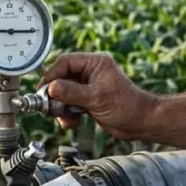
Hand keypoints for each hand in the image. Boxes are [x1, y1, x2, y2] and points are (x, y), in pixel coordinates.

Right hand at [38, 52, 156, 139]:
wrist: (140, 123)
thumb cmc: (127, 105)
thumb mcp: (96, 98)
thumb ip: (71, 92)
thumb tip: (51, 88)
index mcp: (95, 63)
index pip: (66, 62)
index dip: (52, 75)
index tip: (44, 89)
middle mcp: (91, 72)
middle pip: (62, 78)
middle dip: (55, 95)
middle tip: (49, 106)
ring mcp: (88, 87)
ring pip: (64, 93)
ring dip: (61, 107)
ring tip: (64, 117)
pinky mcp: (88, 101)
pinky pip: (70, 104)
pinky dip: (67, 114)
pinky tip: (72, 122)